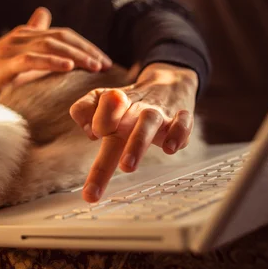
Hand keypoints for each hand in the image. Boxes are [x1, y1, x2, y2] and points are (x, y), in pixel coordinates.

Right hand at [0, 7, 111, 97]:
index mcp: (26, 36)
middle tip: (105, 65)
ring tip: (94, 66)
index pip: (63, 35)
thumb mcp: (16, 64)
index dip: (85, 46)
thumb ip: (36, 53)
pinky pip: (32, 59)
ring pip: (51, 45)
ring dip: (76, 55)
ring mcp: (11, 47)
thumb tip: (56, 50)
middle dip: (86, 49)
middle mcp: (21, 36)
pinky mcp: (3, 62)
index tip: (104, 61)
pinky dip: (52, 62)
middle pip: (62, 37)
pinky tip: (68, 68)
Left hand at [69, 63, 198, 202]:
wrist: (168, 81)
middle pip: (119, 126)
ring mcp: (158, 114)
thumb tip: (89, 131)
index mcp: (113, 107)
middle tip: (94, 187)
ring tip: (127, 166)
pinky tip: (170, 149)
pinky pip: (183, 122)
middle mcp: (133, 110)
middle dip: (105, 159)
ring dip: (137, 143)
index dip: (98, 119)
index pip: (100, 110)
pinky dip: (178, 133)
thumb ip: (83, 109)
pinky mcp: (181, 118)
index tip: (95, 134)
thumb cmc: (128, 101)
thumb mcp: (101, 98)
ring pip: (148, 122)